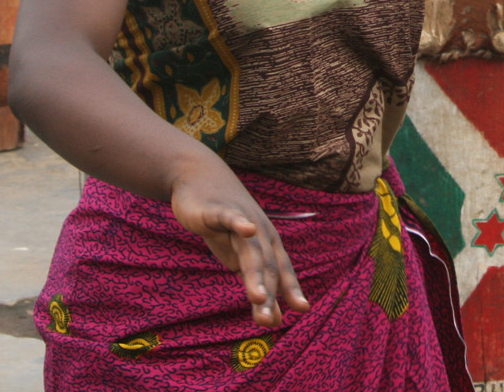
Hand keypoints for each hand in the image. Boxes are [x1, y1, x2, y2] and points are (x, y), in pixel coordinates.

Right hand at [170, 161, 307, 327]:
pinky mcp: (219, 210)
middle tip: (268, 322)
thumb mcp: (238, 258)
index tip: (303, 309)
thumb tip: (274, 320)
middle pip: (266, 267)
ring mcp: (242, 220)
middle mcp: (260, 233)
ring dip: (256, 275)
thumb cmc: (224, 225)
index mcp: (267, 244)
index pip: (282, 270)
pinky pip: (231, 218)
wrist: (200, 181)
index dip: (292, 289)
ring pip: (251, 251)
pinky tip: (248, 229)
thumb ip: (257, 284)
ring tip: (259, 298)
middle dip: (269, 296)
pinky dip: (240, 223)